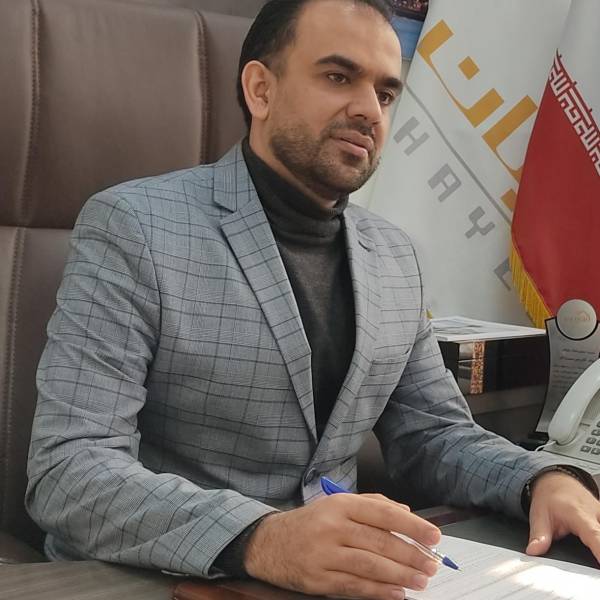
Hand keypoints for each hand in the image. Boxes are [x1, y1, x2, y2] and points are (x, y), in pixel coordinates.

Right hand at [243, 493, 439, 599]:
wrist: (269, 543)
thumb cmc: (310, 523)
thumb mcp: (337, 504)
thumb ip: (372, 505)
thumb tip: (406, 513)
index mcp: (340, 505)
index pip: (382, 514)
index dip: (411, 526)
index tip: (433, 536)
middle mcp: (332, 527)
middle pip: (379, 541)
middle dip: (411, 555)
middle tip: (432, 564)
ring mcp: (324, 554)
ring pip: (369, 565)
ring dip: (400, 575)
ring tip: (420, 580)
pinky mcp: (318, 579)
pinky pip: (354, 586)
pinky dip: (379, 592)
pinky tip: (397, 593)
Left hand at [526, 471, 599, 562]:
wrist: (556, 480)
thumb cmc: (549, 497)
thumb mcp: (539, 514)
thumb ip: (539, 535)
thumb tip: (534, 550)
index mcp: (579, 514)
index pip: (595, 536)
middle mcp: (596, 514)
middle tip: (593, 567)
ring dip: (599, 546)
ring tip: (593, 556)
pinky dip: (599, 542)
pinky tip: (594, 548)